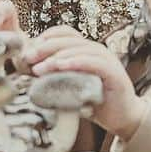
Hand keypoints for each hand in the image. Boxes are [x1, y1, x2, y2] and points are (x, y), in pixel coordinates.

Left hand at [25, 26, 147, 141]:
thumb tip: (30, 72)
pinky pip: (94, 62)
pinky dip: (77, 62)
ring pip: (80, 49)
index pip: (65, 33)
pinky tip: (62, 66)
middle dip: (46, 47)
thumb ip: (56, 77)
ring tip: (39, 67)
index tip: (29, 51)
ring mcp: (107, 60)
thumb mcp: (71, 86)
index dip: (46, 37)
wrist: (122, 118)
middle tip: (28, 58)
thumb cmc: (95, 102)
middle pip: (69, 39)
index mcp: (86, 50)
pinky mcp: (114, 73)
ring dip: (57, 57)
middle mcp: (97, 51)